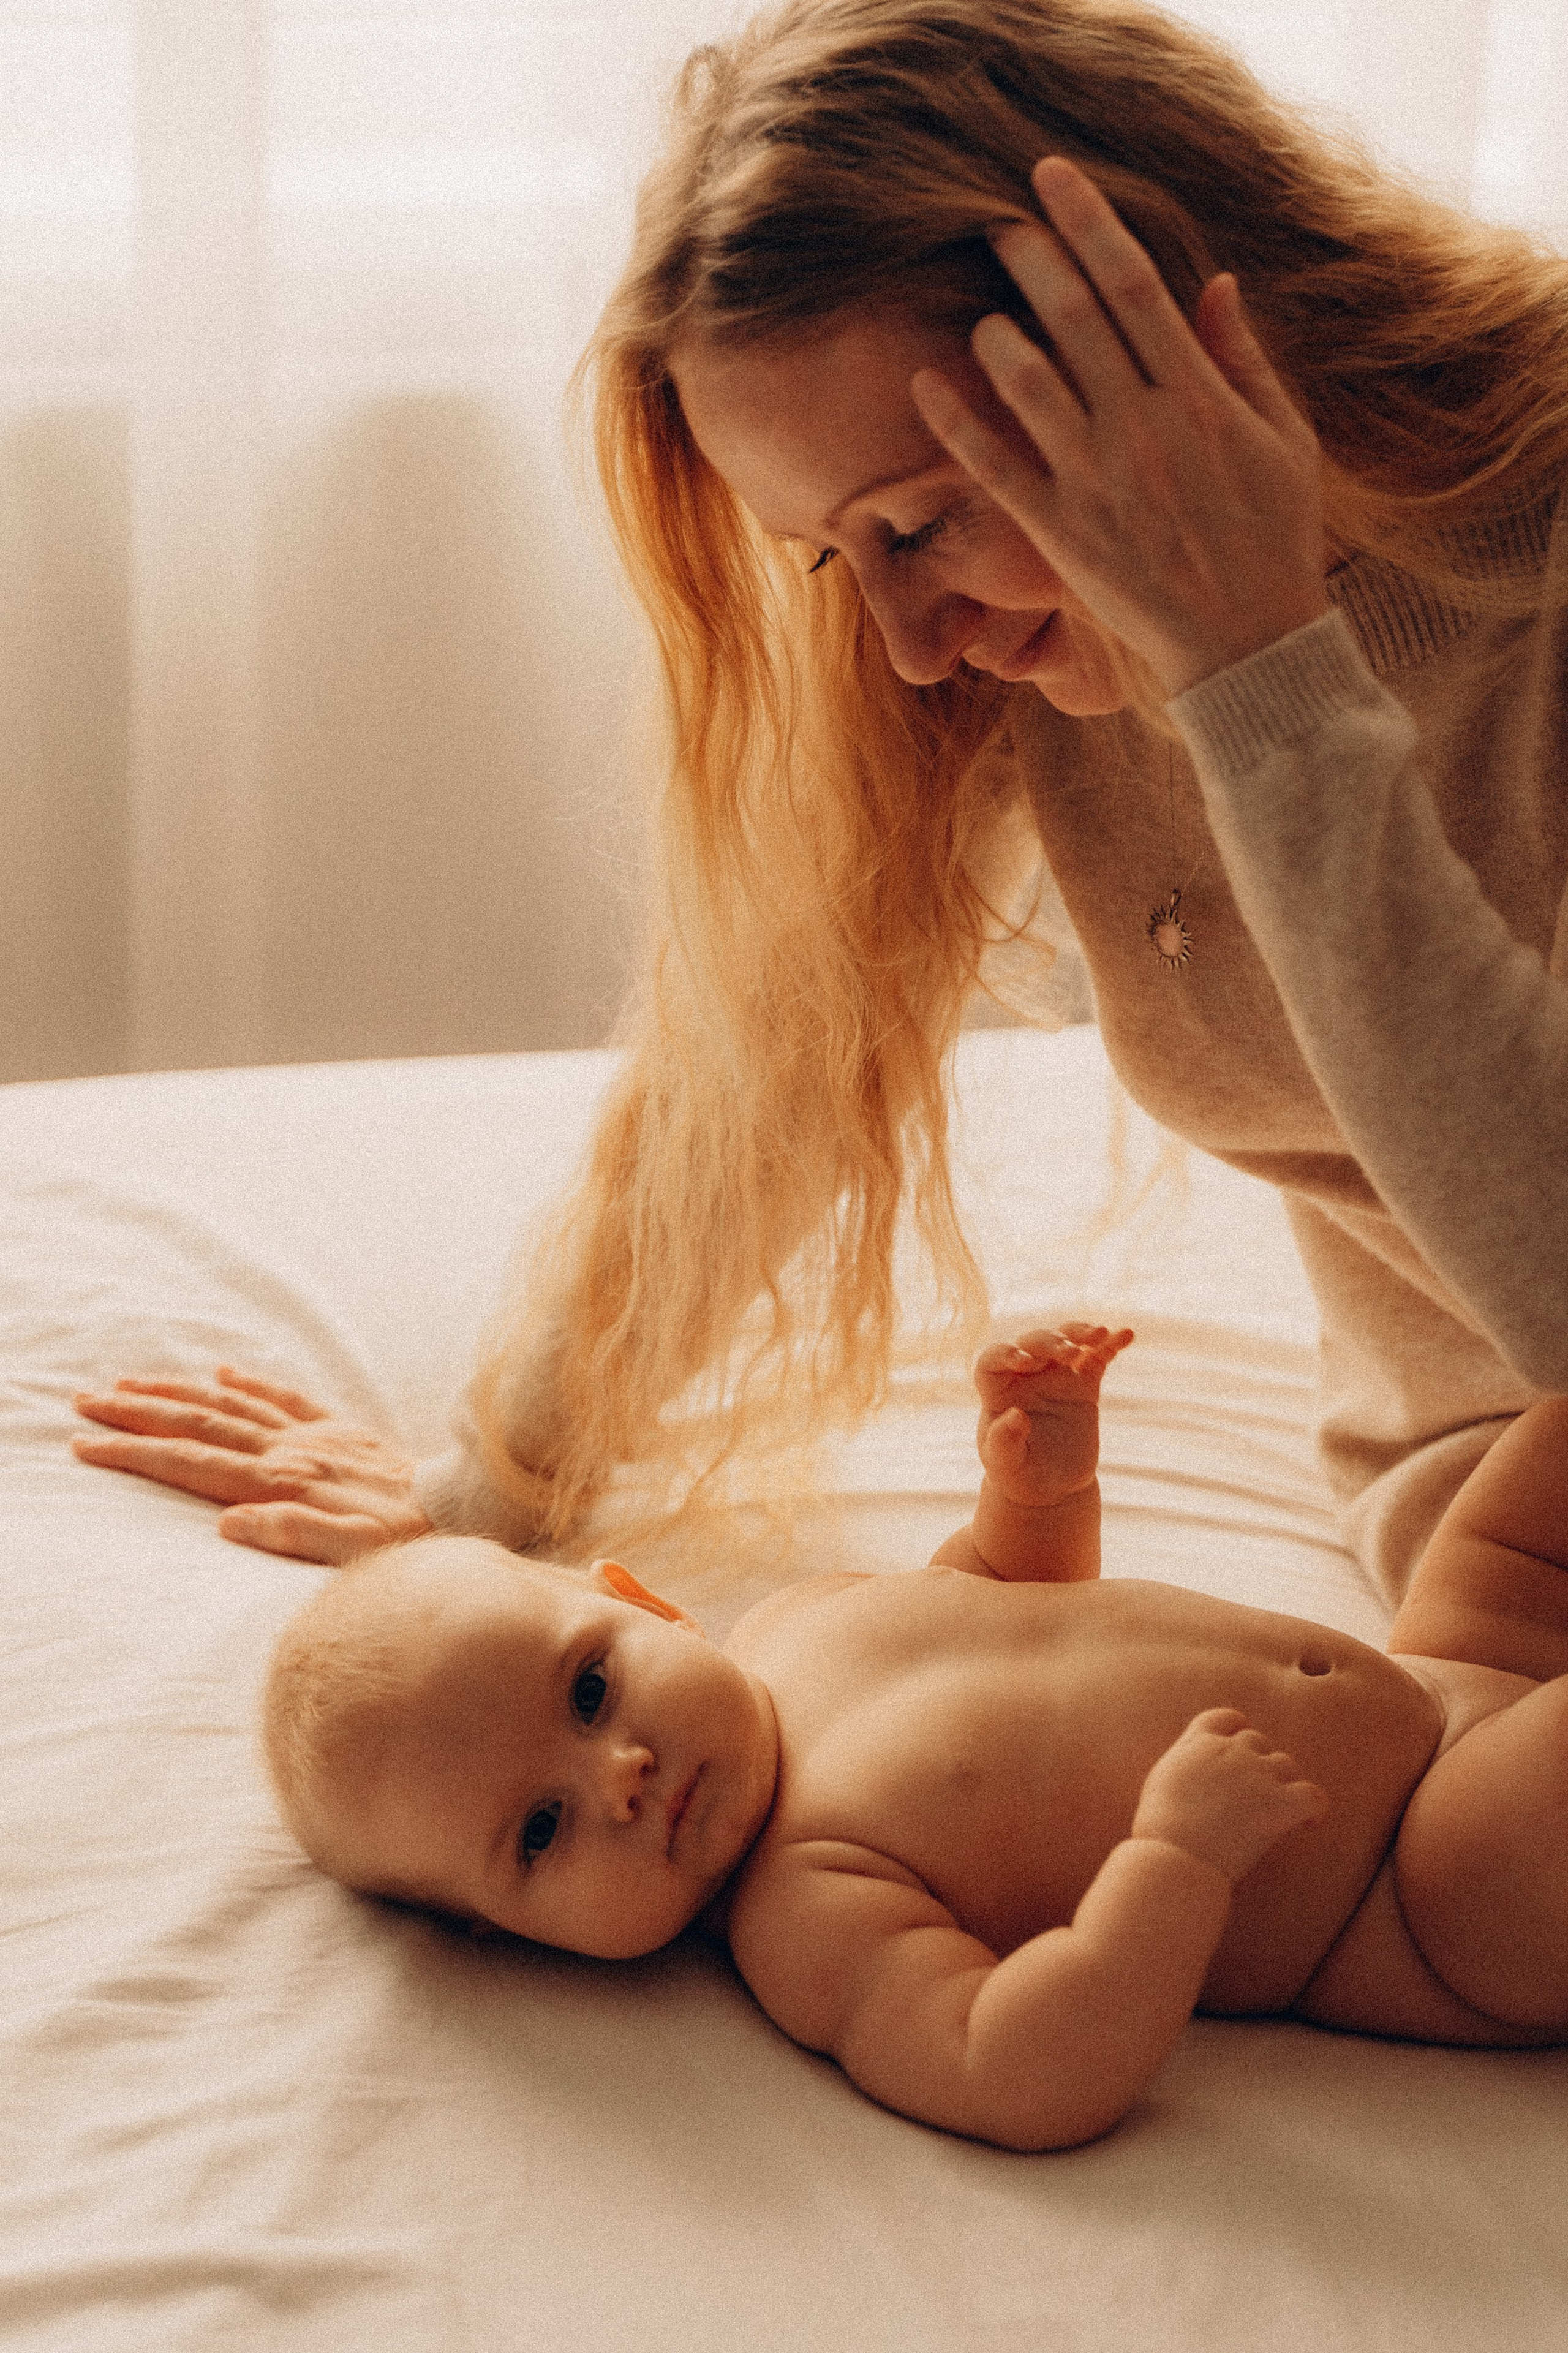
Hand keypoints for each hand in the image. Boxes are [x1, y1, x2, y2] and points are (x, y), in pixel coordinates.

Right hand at [72, 1367, 431, 1564]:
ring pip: (232, 1405)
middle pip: (200, 1424)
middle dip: (138, 1414)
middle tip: (85, 1402)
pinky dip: (251, 1385)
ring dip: (177, 1393)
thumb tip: (230, 1524)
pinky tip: (225, 1374)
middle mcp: (294, 1451)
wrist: (465, 1508)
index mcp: (285, 1482)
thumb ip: (294, 1536)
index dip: (138, 1453)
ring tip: (129, 1384)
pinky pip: (287, 1399)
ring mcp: (317, 1436)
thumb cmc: (406, 1544)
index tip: (89, 1444)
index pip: (195, 1463)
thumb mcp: (353, 1554)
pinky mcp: (343, 1431)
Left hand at [910, 156, 1328, 697]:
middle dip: (1031, 257)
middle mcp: (1144, 428)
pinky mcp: (1060, 532)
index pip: (1134, 284)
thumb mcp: (1283, 440)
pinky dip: (956, 422)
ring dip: (996, 332)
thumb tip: (1214, 282)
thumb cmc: (1273, 539)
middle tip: (998, 221)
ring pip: (1028, 382)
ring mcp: (1097, 481)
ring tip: (986, 309)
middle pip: (1073, 317)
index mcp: (1200, 397)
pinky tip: (925, 384)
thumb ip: (1241, 360)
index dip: (1090, 221)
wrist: (1247, 644)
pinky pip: (995, 466)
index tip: (1054, 177)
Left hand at [974, 1322, 1132, 1507]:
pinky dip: (1110, 1345)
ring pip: (1065, 1340)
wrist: (1051, 1486)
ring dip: (1080, 1333)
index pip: (993, 1359)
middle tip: (1071, 1354)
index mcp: (997, 1390)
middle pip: (1033, 1343)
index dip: (1006, 1354)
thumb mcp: (1004, 1465)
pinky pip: (1097, 1358)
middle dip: (1051, 1343)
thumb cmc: (1018, 1473)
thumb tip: (1016, 1416)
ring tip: (1099, 1335)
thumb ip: (1004, 1441)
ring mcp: (1056, 1376)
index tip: (1024, 1361)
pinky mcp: (1084, 1384)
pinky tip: (1126, 1335)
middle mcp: (1025, 1375)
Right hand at [1131, 1708, 1327, 1882]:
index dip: (1237, 1728)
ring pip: (1286, 1765)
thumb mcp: (1160, 1780)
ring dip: (1285, 1783)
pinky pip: (1314, 1796)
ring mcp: (1257, 1774)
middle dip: (1259, 1763)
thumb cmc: (1160, 1830)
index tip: (1240, 1745)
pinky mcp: (1279, 1803)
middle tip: (1257, 1794)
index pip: (1226, 1718)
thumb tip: (1198, 1766)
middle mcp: (1230, 1750)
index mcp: (1198, 1743)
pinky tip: (1310, 1825)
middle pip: (1258, 1742)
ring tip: (1281, 1810)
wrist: (1174, 1856)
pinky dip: (1316, 1808)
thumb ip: (1185, 1762)